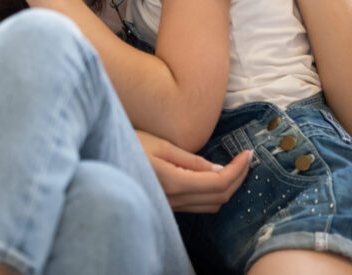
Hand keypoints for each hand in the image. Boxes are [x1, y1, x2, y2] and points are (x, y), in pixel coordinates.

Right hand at [136, 130, 250, 212]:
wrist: (103, 157)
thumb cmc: (129, 144)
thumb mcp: (161, 145)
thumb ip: (191, 160)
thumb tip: (218, 169)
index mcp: (174, 181)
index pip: (218, 182)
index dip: (238, 169)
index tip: (248, 154)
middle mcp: (174, 199)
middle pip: (219, 197)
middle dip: (239, 178)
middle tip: (246, 159)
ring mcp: (171, 205)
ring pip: (211, 205)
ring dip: (228, 188)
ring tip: (235, 167)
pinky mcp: (168, 205)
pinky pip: (199, 205)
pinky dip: (214, 192)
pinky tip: (214, 176)